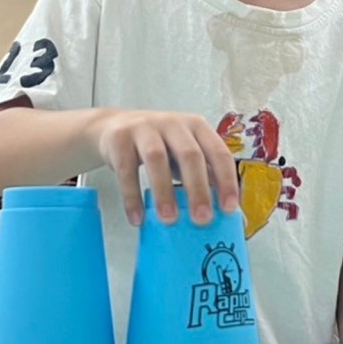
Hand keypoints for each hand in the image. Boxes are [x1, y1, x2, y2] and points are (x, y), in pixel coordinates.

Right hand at [91, 109, 238, 226]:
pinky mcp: (119, 138)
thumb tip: (227, 212)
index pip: (218, 152)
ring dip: (164, 192)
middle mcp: (173, 123)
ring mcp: (144, 128)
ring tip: (168, 220)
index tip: (229, 208)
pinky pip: (126, 170)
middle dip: (198, 189)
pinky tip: (137, 218)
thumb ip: (203, 174)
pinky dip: (132, 196)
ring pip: (157, 159)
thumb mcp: (183, 153)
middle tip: (202, 219)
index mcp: (196, 127)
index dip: (226, 180)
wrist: (114, 126)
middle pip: (190, 154)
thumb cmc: (159, 145)